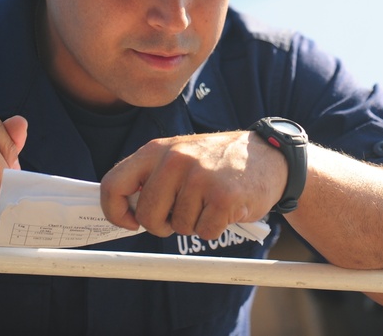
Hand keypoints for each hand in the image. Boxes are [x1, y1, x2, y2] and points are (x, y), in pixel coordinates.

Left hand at [100, 130, 286, 239]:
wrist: (268, 156)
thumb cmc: (218, 163)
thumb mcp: (179, 156)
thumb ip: (151, 177)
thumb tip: (121, 210)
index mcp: (157, 149)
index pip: (114, 184)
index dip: (115, 211)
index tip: (128, 222)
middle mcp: (175, 160)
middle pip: (147, 216)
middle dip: (162, 225)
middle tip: (181, 214)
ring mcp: (200, 177)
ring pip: (179, 226)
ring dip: (195, 222)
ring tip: (210, 201)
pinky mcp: (223, 197)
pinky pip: (205, 232)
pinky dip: (215, 227)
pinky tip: (225, 207)